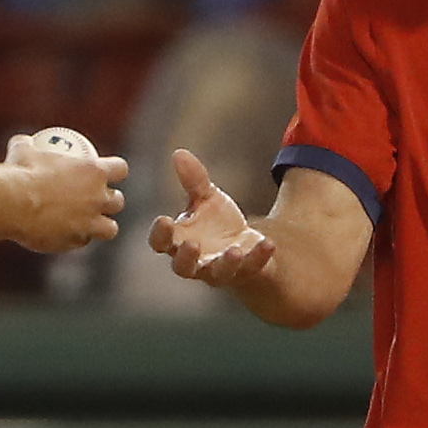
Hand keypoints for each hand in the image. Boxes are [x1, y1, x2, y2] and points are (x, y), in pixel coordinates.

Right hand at [0, 128, 125, 252]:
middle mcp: (97, 198)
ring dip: (103, 227)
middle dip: (112, 201)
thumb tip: (23, 142)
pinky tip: (66, 237)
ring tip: (93, 226)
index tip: (113, 172)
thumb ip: (28, 145)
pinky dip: (76, 239)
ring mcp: (89, 222)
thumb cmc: (20, 172)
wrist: (13, 203)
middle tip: (101, 200)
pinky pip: (81, 242)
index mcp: (93, 172)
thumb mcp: (22, 150)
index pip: (120, 169)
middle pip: (117, 201)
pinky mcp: (75, 241)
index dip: (118, 171)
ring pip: (109, 229)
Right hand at [150, 148, 279, 289]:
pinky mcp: (245, 271)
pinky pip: (252, 267)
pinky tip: (268, 243)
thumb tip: (179, 153)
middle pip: (183, 267)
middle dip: (186, 257)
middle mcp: (196, 261)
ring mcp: (220, 270)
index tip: (164, 220)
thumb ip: (194, 180)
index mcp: (179, 241)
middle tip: (192, 244)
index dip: (159, 234)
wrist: (245, 244)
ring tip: (233, 250)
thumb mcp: (207, 198)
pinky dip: (259, 256)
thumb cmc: (216, 222)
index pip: (160, 242)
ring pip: (218, 274)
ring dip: (225, 263)